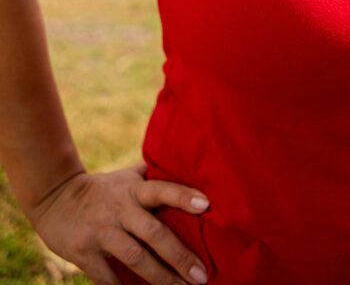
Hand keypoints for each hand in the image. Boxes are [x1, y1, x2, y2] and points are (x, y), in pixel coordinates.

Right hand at [29, 163, 210, 284]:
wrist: (54, 198)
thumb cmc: (102, 189)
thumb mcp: (126, 177)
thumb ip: (151, 175)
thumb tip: (183, 164)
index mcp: (133, 190)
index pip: (161, 189)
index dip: (183, 196)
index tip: (206, 205)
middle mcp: (120, 210)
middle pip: (153, 232)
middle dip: (179, 256)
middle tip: (201, 276)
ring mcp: (101, 232)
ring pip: (134, 258)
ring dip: (159, 278)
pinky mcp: (84, 253)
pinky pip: (107, 277)